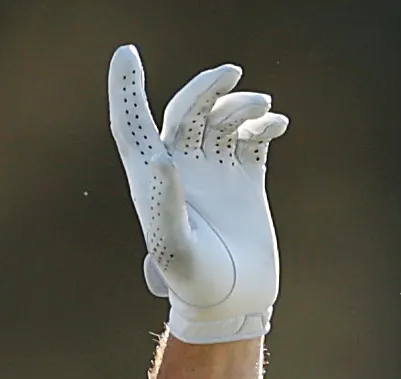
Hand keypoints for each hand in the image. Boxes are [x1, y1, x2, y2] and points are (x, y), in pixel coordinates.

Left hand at [108, 46, 288, 343]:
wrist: (231, 304)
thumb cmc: (195, 284)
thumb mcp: (176, 250)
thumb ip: (165, 206)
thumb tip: (161, 159)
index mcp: (152, 181)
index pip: (131, 124)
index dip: (126, 89)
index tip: (125, 52)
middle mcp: (180, 170)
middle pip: (186, 111)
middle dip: (206, 87)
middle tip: (230, 74)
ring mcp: (214, 173)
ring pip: (222, 119)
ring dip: (240, 104)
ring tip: (259, 109)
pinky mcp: (246, 180)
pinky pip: (253, 137)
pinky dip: (265, 123)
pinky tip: (275, 126)